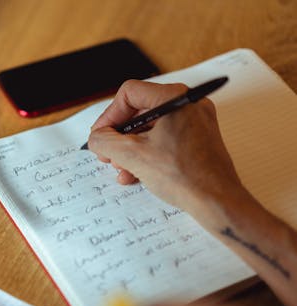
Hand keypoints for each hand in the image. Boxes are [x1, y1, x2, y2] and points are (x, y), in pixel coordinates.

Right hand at [88, 79, 241, 209]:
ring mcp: (195, 122)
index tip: (101, 136)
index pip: (129, 94)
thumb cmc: (184, 177)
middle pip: (139, 111)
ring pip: (150, 128)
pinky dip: (147, 153)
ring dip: (130, 149)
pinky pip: (164, 139)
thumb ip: (105, 141)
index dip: (109, 116)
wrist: (217, 202)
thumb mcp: (132, 156)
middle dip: (119, 137)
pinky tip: (136, 174)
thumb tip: (97, 138)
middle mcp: (188, 104)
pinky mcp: (198, 139)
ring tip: (122, 170)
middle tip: (108, 154)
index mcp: (175, 98)